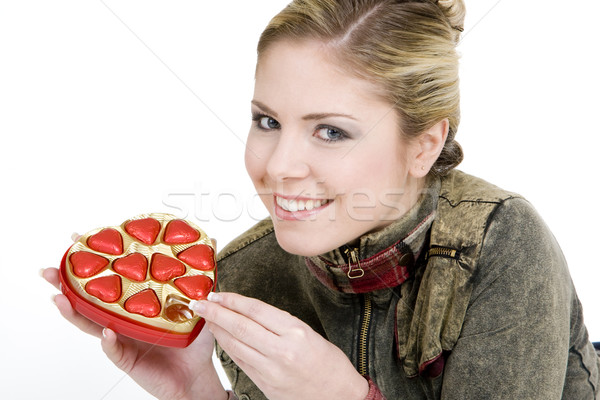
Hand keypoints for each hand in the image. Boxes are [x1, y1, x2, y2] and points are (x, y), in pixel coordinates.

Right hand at [41, 238, 225, 399]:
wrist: (196, 374)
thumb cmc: (193, 340)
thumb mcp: (198, 301)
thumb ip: (201, 274)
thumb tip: (210, 242)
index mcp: (134, 303)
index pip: (109, 279)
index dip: (93, 261)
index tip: (79, 239)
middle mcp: (122, 318)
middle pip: (89, 299)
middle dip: (67, 283)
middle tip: (51, 269)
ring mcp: (121, 338)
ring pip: (91, 325)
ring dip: (73, 311)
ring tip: (60, 297)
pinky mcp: (127, 359)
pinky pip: (114, 350)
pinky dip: (109, 342)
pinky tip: (107, 333)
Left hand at [192, 292, 368, 399]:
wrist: (338, 396)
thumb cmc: (329, 364)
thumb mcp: (309, 333)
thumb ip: (280, 324)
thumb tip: (250, 312)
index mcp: (296, 332)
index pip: (256, 310)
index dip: (233, 300)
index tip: (218, 293)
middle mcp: (282, 350)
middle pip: (240, 326)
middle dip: (216, 313)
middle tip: (199, 303)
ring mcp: (271, 370)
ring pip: (235, 345)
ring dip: (217, 330)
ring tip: (206, 318)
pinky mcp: (264, 384)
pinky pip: (240, 362)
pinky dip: (228, 348)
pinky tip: (221, 338)